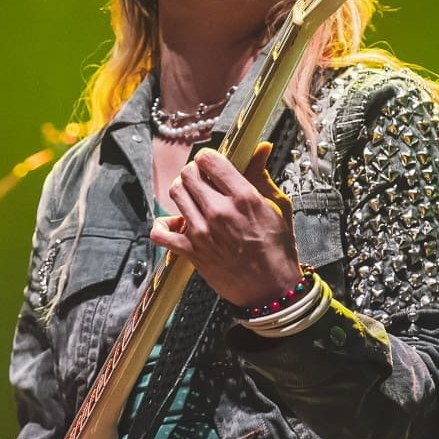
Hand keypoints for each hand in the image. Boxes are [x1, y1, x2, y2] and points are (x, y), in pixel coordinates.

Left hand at [149, 142, 302, 306]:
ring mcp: (203, 232)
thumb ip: (262, 175)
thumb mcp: (278, 206)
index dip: (208, 159)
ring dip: (182, 193)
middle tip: (203, 182)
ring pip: (175, 194)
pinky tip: (175, 225)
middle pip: (188, 174)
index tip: (212, 164)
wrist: (272, 289)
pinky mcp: (192, 252)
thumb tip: (261, 148)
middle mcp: (220, 212)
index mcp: (243, 197)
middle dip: (195, 174)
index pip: (209, 160)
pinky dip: (162, 227)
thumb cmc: (277, 249)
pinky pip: (161, 233)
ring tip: (193, 200)